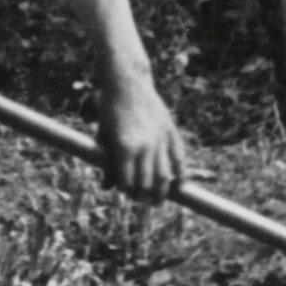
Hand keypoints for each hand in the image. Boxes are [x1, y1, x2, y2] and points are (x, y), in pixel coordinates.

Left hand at [98, 73, 184, 197]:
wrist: (127, 82)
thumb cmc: (110, 110)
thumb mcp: (104, 137)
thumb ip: (107, 163)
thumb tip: (107, 188)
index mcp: (124, 148)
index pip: (128, 183)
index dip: (127, 192)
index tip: (127, 194)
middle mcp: (144, 146)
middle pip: (147, 183)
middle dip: (144, 197)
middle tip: (142, 203)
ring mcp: (159, 140)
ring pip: (164, 175)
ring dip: (162, 192)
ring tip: (159, 201)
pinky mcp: (170, 132)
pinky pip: (179, 158)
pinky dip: (181, 174)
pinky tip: (179, 185)